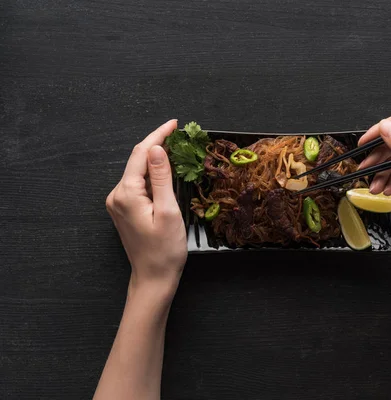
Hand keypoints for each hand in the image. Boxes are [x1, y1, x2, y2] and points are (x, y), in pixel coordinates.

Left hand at [106, 120, 186, 293]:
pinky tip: (166, 172)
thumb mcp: (169, 210)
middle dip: (158, 145)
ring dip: (156, 159)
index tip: (175, 124)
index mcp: (127, 193)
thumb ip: (161, 177)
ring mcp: (118, 203)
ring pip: (138, 171)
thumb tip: (157, 149)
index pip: (142, 154)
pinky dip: (152, 175)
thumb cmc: (165, 250)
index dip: (158, 136)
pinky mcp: (124, 209)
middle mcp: (117, 195)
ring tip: (177, 149)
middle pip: (138, 160)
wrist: (153, 277)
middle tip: (179, 134)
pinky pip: (138, 184)